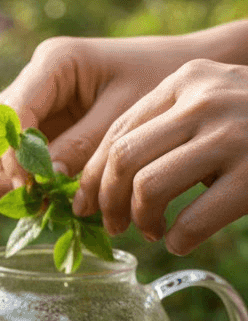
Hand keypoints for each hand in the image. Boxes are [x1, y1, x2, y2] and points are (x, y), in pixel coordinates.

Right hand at [0, 34, 202, 196]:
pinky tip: (46, 199)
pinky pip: (14, 156)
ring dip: (5, 177)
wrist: (179, 71)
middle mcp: (33, 79)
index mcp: (54, 61)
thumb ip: (83, 144)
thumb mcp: (126, 113)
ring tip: (36, 204)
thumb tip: (45, 179)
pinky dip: (22, 179)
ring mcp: (32, 103)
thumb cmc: (159, 81)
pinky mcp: (38, 125)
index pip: (12, 112)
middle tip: (30, 201)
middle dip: (0, 169)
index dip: (14, 153)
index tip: (32, 187)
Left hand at [72, 59, 247, 254]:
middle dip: (108, 201)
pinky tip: (180, 241)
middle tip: (116, 225)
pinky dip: (179, 238)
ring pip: (148, 186)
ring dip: (141, 219)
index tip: (87, 205)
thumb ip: (163, 128)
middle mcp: (207, 98)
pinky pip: (194, 218)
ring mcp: (235, 132)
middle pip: (123, 159)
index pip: (117, 131)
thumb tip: (95, 184)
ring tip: (151, 231)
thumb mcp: (210, 106)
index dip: (92, 175)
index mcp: (187, 79)